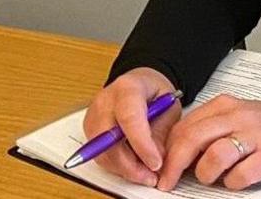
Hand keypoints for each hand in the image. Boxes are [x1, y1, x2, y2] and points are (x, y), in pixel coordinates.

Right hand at [83, 67, 179, 186]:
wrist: (139, 84)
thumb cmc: (154, 92)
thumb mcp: (169, 106)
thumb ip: (162, 131)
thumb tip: (155, 159)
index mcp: (127, 88)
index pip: (129, 118)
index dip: (142, 145)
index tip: (155, 164)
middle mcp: (105, 101)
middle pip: (109, 140)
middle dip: (131, 165)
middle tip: (151, 177)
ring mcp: (94, 115)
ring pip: (102, 152)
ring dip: (124, 170)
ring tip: (145, 174)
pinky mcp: (90, 130)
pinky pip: (100, 155)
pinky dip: (117, 166)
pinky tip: (133, 167)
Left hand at [157, 95, 260, 190]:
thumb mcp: (235, 117)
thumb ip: (208, 129)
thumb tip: (176, 153)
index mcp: (224, 105)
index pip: (184, 127)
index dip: (167, 151)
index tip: (160, 167)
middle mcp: (237, 117)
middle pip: (192, 139)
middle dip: (174, 165)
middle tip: (168, 182)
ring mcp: (254, 136)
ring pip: (214, 156)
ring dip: (205, 173)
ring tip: (211, 177)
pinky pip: (241, 175)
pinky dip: (233, 182)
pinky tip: (238, 178)